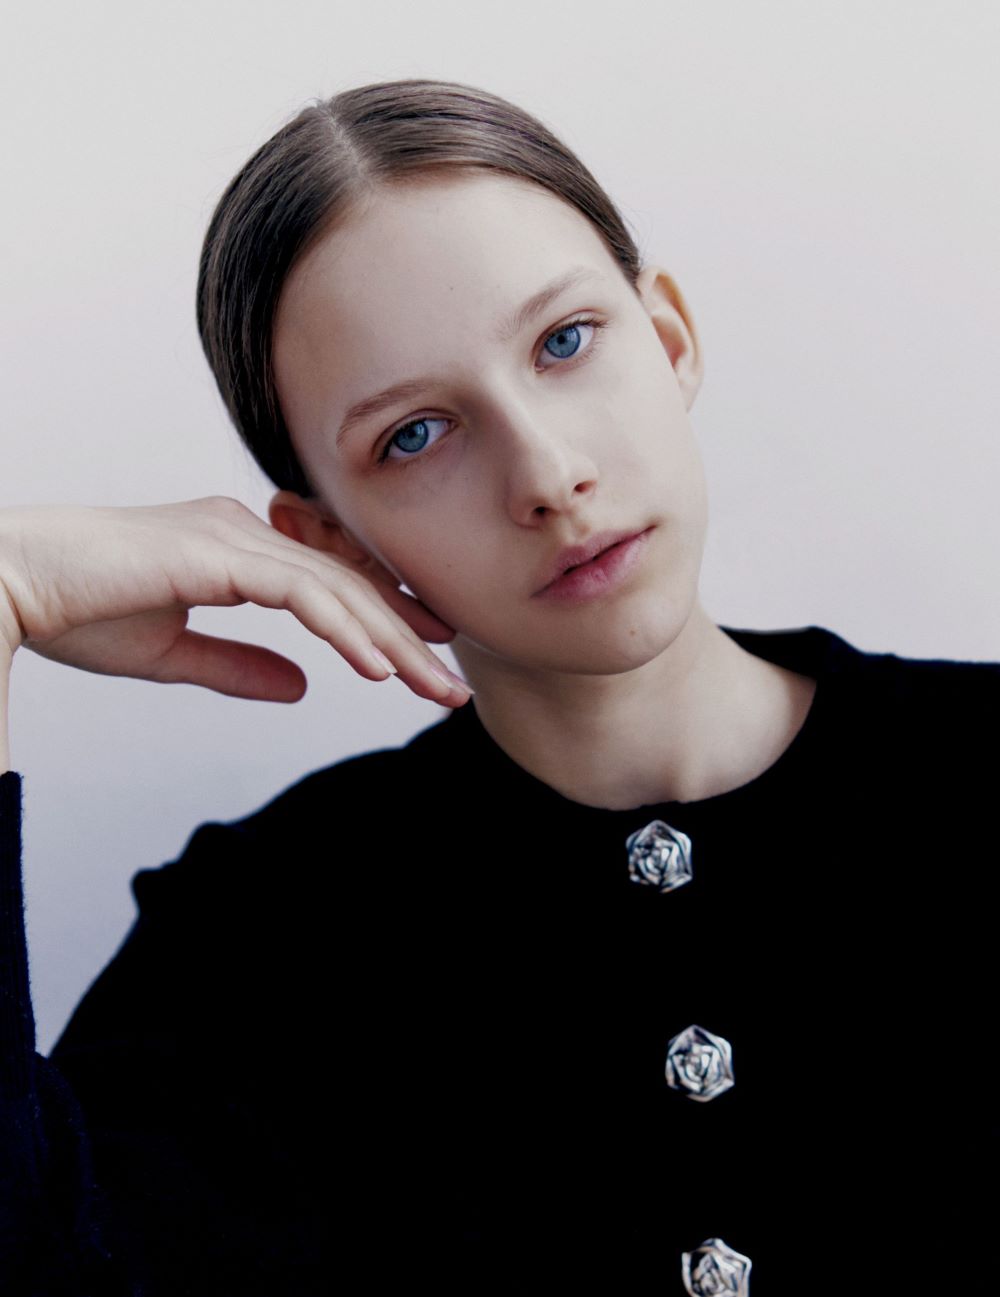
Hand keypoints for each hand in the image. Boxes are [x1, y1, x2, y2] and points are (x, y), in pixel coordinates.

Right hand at [0, 497, 471, 705]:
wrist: (9, 584)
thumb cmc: (74, 612)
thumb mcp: (174, 654)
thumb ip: (240, 666)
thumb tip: (300, 688)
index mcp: (236, 550)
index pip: (331, 584)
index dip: (384, 620)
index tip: (425, 659)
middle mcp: (245, 533)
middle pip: (348, 585)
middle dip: (405, 637)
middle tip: (449, 687)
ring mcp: (232, 538)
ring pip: (337, 589)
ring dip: (391, 642)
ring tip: (433, 688)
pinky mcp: (215, 554)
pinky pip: (300, 593)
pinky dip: (344, 630)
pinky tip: (377, 668)